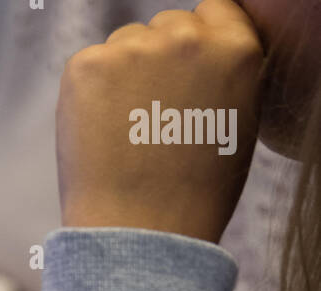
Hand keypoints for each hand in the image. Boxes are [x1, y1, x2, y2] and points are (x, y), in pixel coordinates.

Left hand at [57, 0, 264, 242]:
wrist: (141, 235)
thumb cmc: (193, 197)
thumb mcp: (236, 127)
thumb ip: (222, 78)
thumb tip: (197, 62)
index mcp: (235, 49)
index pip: (213, 12)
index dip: (196, 47)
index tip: (184, 82)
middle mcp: (187, 38)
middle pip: (166, 26)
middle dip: (158, 63)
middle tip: (153, 123)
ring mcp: (134, 48)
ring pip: (126, 44)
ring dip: (123, 77)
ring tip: (127, 138)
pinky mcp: (88, 66)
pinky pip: (90, 67)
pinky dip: (90, 97)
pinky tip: (101, 139)